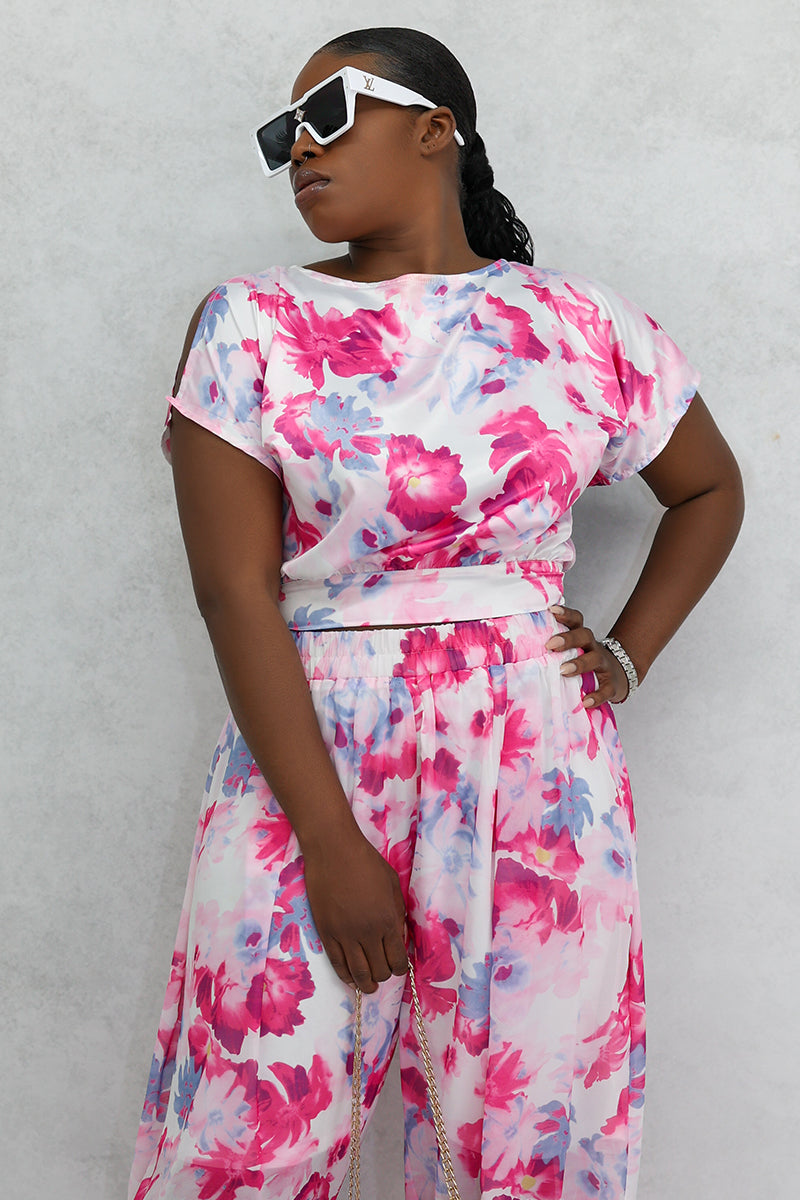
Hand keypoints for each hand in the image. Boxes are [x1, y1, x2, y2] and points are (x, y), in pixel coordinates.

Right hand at [302, 824, 408, 993]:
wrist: (333, 850)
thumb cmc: (367, 862)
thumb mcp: (393, 885)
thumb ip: (397, 913)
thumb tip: (397, 936)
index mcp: (387, 920)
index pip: (397, 960)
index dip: (400, 968)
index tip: (399, 966)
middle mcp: (367, 933)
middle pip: (379, 970)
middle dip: (384, 975)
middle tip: (383, 972)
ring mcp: (344, 935)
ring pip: (358, 973)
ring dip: (365, 983)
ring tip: (368, 986)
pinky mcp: (326, 933)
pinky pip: (337, 963)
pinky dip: (345, 976)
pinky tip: (350, 979)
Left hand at [546, 604, 629, 706]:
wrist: (618, 676)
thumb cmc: (584, 662)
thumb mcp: (573, 652)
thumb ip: (553, 650)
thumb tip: (516, 651)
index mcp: (581, 638)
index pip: (576, 620)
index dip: (566, 613)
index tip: (551, 610)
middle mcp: (593, 647)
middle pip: (585, 635)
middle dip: (568, 638)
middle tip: (550, 645)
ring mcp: (604, 665)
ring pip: (595, 659)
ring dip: (579, 664)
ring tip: (564, 671)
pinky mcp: (611, 685)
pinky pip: (606, 689)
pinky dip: (597, 696)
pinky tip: (585, 701)